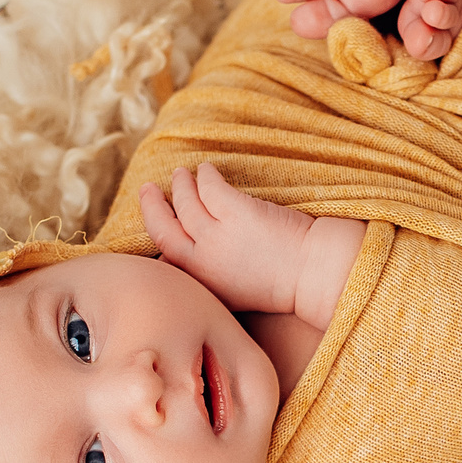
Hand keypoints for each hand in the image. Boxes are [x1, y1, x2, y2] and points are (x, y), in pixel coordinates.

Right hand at [137, 164, 309, 316]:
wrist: (313, 274)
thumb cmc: (282, 283)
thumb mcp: (235, 293)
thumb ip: (211, 276)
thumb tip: (194, 252)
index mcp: (202, 285)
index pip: (166, 259)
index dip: (158, 237)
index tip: (156, 222)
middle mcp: (202, 262)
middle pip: (162, 228)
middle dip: (151, 206)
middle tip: (147, 190)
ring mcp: (216, 236)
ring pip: (184, 202)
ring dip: (180, 184)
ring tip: (181, 174)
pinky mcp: (235, 211)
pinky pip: (209, 186)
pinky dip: (205, 175)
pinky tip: (208, 169)